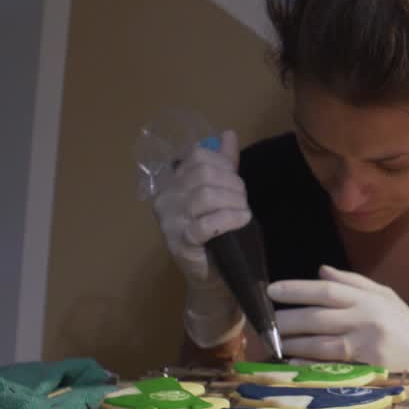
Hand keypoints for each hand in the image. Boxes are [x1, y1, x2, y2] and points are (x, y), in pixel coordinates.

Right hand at [151, 129, 248, 285]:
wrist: (211, 275)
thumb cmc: (215, 232)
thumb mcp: (220, 193)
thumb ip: (223, 164)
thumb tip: (227, 134)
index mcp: (171, 183)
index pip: (196, 156)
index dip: (222, 163)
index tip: (234, 178)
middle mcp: (165, 199)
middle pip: (203, 175)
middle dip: (232, 184)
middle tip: (242, 199)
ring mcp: (170, 222)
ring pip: (206, 196)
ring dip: (233, 201)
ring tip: (243, 212)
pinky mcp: (181, 244)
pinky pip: (206, 224)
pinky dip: (229, 219)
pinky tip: (241, 220)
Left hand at [267, 266, 408, 370]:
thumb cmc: (407, 326)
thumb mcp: (385, 297)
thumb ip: (353, 283)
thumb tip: (320, 271)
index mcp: (368, 298)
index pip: (326, 290)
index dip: (297, 290)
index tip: (272, 291)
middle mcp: (367, 317)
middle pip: (319, 316)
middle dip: (289, 319)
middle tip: (268, 323)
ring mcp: (368, 343)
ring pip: (322, 342)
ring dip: (295, 343)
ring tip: (275, 344)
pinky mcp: (370, 367)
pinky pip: (333, 366)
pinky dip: (310, 365)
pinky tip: (294, 364)